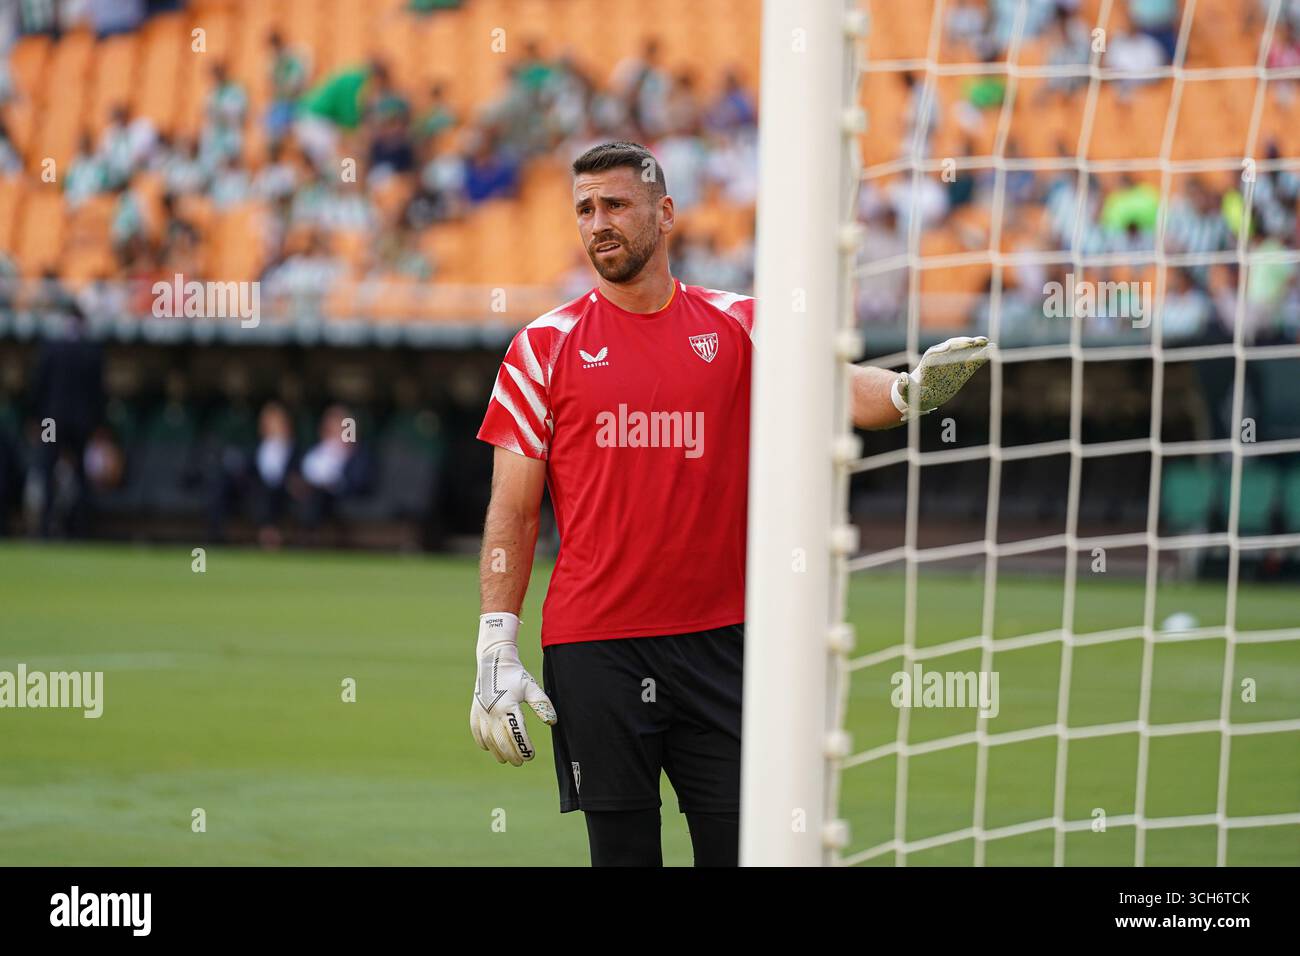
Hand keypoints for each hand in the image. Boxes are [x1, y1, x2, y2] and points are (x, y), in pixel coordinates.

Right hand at [470, 612, 556, 765]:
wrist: (494, 661)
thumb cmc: (516, 675)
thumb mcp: (531, 687)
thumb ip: (542, 704)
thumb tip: (552, 721)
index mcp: (508, 706)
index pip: (517, 734)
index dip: (524, 748)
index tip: (531, 756)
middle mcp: (492, 712)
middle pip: (502, 742)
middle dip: (512, 755)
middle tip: (521, 762)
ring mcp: (481, 712)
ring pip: (488, 740)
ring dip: (498, 752)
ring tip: (508, 759)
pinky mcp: (475, 712)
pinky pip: (477, 733)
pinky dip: (484, 743)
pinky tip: (491, 748)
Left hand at [891, 336, 991, 420]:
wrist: (924, 393)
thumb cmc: (915, 393)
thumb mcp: (907, 392)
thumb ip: (905, 386)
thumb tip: (902, 378)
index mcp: (928, 362)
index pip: (937, 352)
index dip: (946, 349)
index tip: (952, 347)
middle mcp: (941, 357)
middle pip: (953, 347)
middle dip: (963, 344)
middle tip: (976, 342)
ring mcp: (953, 360)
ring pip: (963, 350)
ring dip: (974, 346)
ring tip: (987, 344)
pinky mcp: (962, 366)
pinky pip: (972, 359)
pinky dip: (980, 355)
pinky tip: (991, 350)